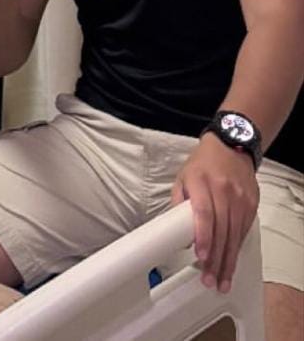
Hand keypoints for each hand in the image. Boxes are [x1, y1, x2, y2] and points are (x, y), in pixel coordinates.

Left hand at [171, 133, 258, 292]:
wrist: (232, 148)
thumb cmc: (202, 164)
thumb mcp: (182, 177)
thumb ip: (178, 202)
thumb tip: (176, 230)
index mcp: (202, 183)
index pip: (205, 213)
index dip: (203, 237)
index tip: (201, 256)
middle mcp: (223, 191)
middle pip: (221, 230)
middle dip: (216, 259)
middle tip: (210, 279)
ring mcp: (240, 198)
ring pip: (234, 235)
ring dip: (228, 260)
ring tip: (221, 279)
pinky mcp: (251, 204)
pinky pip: (244, 231)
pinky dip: (237, 248)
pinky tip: (232, 262)